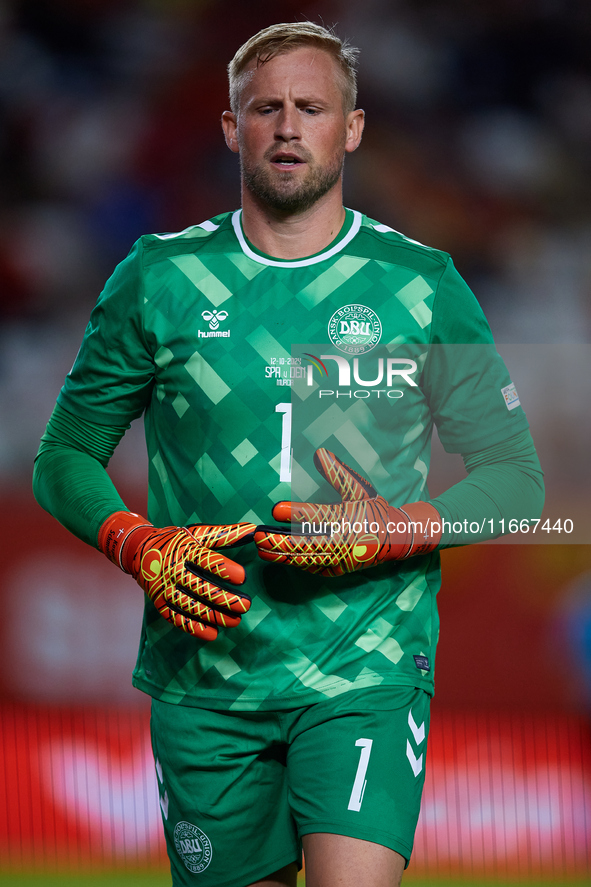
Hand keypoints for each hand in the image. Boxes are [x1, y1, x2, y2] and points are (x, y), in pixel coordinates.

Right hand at [98, 512, 254, 639]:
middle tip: (245, 605)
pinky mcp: (159, 603)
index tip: (243, 577)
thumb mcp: (198, 534)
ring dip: (213, 616)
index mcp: (184, 549)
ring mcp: (164, 588)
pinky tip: (213, 633)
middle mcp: (172, 569)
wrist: (140, 550)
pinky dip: (194, 628)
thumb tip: (253, 530)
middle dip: (224, 598)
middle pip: (199, 587)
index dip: (224, 569)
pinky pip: (176, 619)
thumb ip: (225, 534)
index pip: (205, 560)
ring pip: (190, 606)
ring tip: (235, 621)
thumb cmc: (176, 541)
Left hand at [254, 448, 440, 576]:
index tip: (275, 509)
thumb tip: (319, 452)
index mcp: (345, 519)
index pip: (315, 516)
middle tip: (259, 537)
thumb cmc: (373, 509)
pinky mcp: (337, 569)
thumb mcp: (358, 488)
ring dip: (281, 555)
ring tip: (261, 549)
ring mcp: (339, 559)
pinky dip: (295, 563)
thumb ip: (337, 472)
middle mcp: (341, 542)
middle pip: (304, 545)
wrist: (395, 538)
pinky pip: (312, 567)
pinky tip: (279, 557)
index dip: (293, 513)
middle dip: (279, 542)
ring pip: (305, 560)